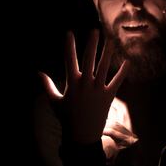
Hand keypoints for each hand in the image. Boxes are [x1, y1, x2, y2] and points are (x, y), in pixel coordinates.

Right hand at [40, 29, 127, 145]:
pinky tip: (127, 61)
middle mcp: (86, 83)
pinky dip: (122, 72)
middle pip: (89, 59)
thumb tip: (38, 72)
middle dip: (91, 44)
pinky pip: (117, 82)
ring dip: (107, 53)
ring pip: (104, 67)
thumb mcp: (54, 101)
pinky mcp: (109, 96)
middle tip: (94, 30)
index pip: (70, 59)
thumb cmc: (66, 117)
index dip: (69, 45)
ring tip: (110, 40)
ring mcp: (98, 89)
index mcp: (72, 83)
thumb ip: (47, 85)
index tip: (69, 32)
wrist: (82, 135)